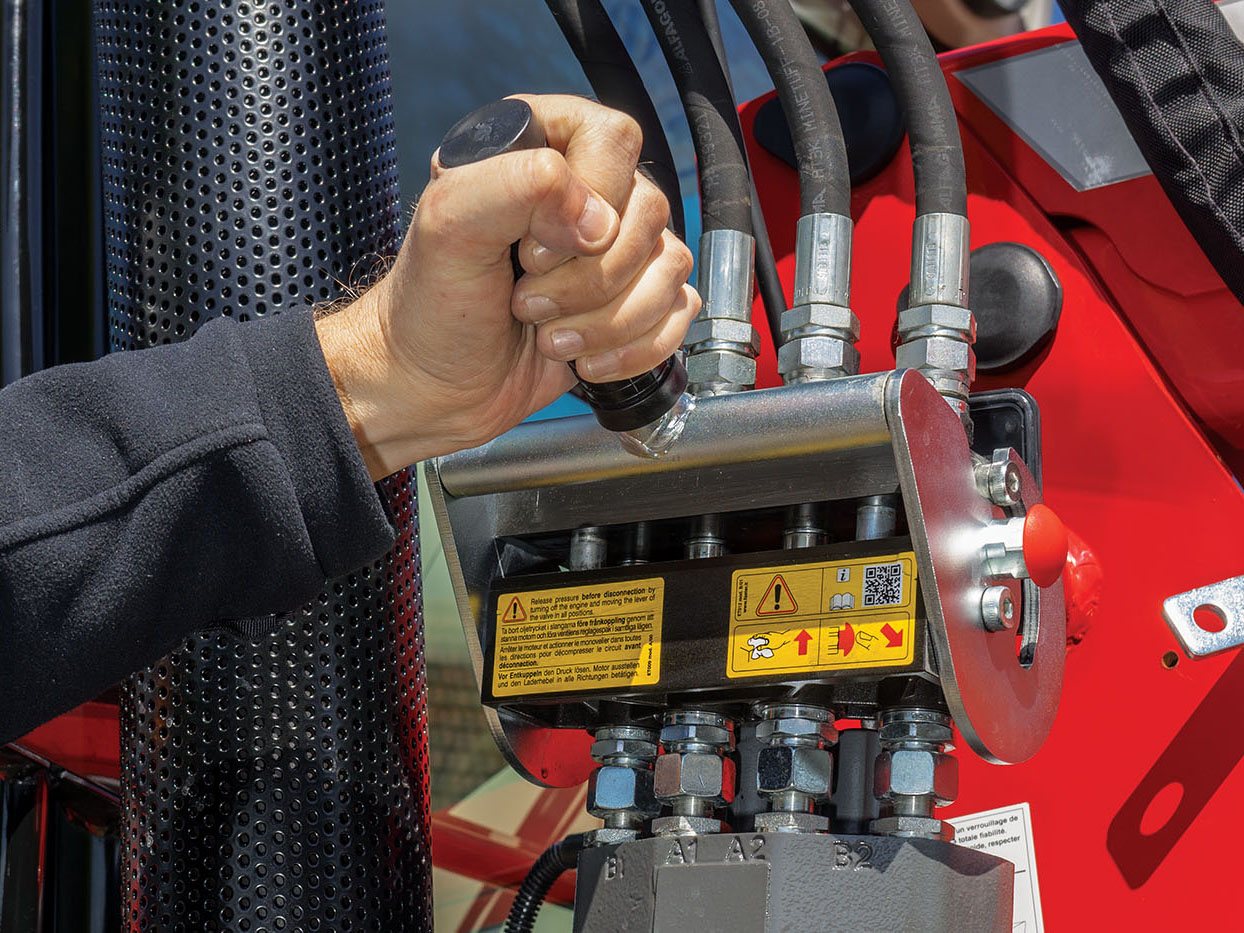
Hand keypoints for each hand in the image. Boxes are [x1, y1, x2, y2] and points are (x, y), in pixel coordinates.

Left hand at [316, 94, 698, 479]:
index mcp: (539, 150)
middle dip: (589, 279)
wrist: (430, 390)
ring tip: (548, 337)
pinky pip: (679, 312)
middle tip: (527, 302)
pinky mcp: (633, 304)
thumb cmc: (429, 308)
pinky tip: (585, 361)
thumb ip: (518, 186)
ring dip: (608, 321)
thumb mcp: (447, 226)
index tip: (533, 251)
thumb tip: (599, 220)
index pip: (614, 140)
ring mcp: (614, 253)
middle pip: (648, 213)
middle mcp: (585, 195)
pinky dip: (636, 348)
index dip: (587, 201)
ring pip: (669, 268)